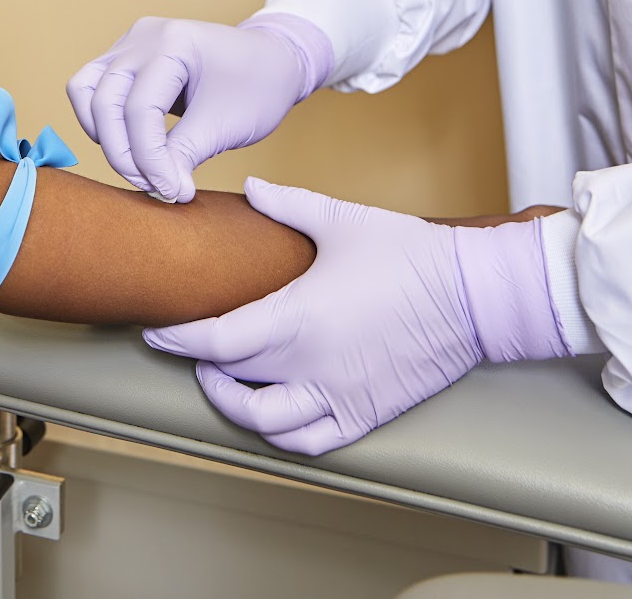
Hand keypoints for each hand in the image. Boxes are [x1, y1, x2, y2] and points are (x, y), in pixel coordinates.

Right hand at [66, 15, 330, 202]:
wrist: (274, 61)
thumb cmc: (259, 85)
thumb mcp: (227, 125)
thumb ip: (186, 155)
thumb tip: (160, 188)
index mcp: (174, 42)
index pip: (140, 109)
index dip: (149, 158)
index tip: (172, 192)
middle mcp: (144, 36)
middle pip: (105, 102)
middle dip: (123, 154)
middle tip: (154, 186)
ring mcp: (130, 43)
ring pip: (85, 91)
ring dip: (104, 136)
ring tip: (138, 166)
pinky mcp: (126, 57)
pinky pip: (93, 88)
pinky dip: (102, 120)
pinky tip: (129, 145)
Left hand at [144, 178, 567, 453]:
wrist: (475, 295)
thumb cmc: (409, 254)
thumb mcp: (340, 219)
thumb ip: (285, 205)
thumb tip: (249, 189)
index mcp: (296, 318)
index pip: (214, 340)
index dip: (177, 339)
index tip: (156, 331)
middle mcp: (310, 366)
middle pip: (230, 376)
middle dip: (200, 362)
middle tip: (188, 344)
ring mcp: (339, 396)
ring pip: (265, 423)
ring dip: (233, 405)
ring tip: (224, 381)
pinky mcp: (366, 414)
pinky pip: (311, 442)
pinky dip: (283, 434)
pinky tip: (274, 411)